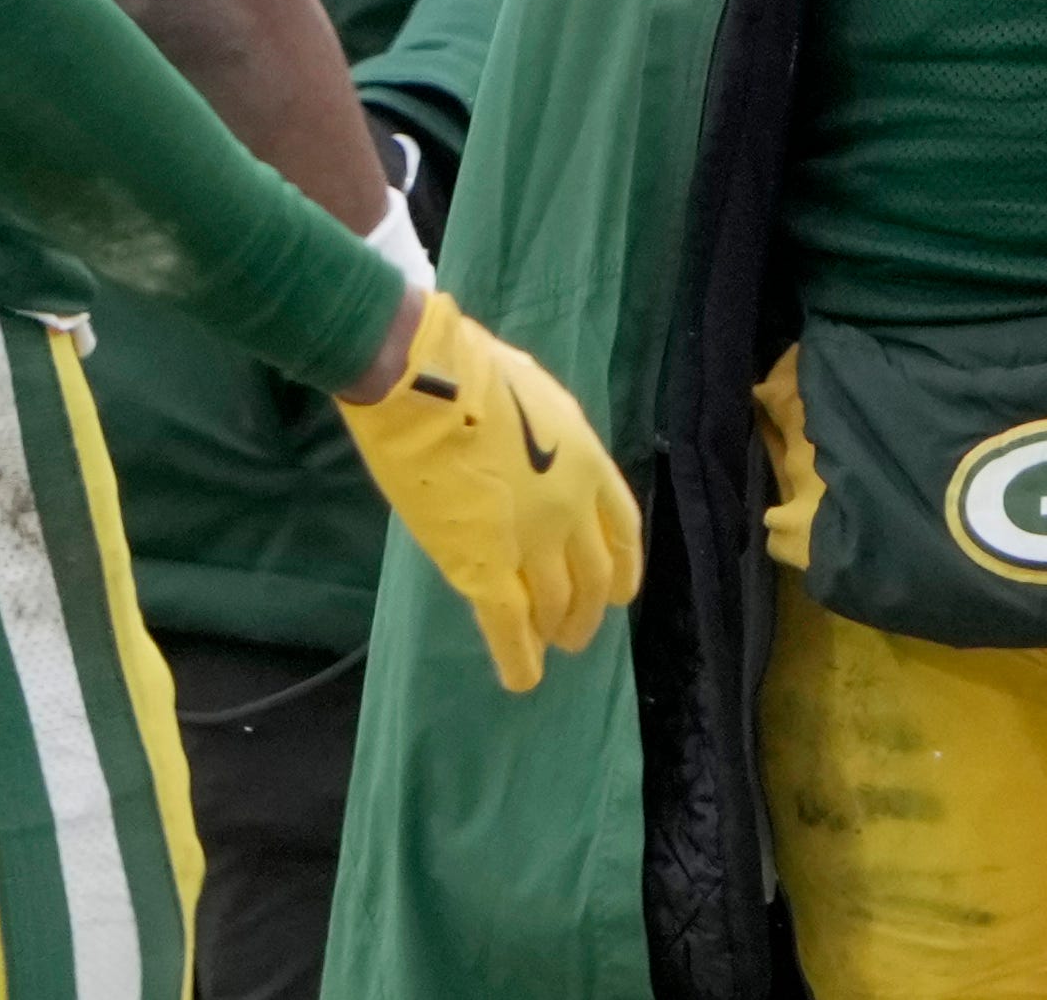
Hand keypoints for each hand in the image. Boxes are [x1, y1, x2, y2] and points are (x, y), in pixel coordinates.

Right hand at [337, 289, 643, 692]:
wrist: (423, 380)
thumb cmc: (467, 368)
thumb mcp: (533, 393)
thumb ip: (545, 434)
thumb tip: (536, 448)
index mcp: (586, 460)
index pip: (621, 530)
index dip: (622, 567)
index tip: (617, 592)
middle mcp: (571, 508)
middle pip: (593, 578)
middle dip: (586, 612)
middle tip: (573, 632)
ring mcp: (531, 542)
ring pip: (556, 607)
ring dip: (554, 632)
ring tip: (545, 647)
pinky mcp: (485, 568)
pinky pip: (510, 628)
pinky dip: (518, 659)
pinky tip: (521, 678)